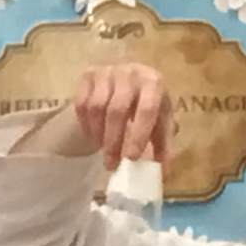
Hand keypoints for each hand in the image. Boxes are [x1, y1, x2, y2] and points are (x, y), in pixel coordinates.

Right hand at [23, 63, 171, 165]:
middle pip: (117, 110)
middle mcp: (130, 73)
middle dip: (113, 141)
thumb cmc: (149, 102)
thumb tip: (162, 173)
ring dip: (98, 134)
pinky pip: (82, 104)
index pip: (146, 110)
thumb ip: (163, 146)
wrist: (132, 76)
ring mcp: (107, 72)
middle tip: (111, 164)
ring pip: (96, 108)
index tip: (131, 158)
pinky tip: (93, 136)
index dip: (138, 136)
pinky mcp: (89, 75)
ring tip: (103, 150)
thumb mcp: (161, 120)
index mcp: (153, 83)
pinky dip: (86, 125)